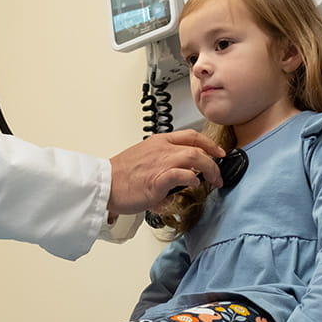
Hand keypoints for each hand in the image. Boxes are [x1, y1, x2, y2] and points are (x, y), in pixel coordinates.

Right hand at [108, 131, 224, 214]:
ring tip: (213, 181)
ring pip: (194, 158)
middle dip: (213, 162)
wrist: (103, 184)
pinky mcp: (157, 180)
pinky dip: (192, 179)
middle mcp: (161, 149)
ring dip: (209, 170)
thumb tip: (176, 173)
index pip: (190, 136)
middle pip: (196, 148)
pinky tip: (194, 185)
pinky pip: (183, 175)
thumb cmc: (119, 176)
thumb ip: (161, 161)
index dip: (209, 144)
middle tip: (218, 175)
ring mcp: (159, 163)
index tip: (218, 153)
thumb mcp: (143, 159)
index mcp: (158, 142)